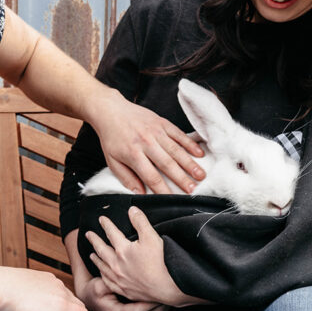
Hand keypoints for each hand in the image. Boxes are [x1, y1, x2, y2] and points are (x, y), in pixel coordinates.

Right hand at [0, 266, 93, 310]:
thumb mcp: (9, 290)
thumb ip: (14, 296)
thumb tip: (5, 305)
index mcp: (44, 279)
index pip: (61, 292)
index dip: (66, 303)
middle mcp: (55, 284)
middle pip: (73, 298)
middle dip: (78, 310)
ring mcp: (60, 294)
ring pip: (79, 306)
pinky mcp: (62, 306)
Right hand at [64, 229, 167, 310]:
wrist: (90, 300)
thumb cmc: (95, 291)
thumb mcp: (99, 285)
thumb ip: (111, 281)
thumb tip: (124, 275)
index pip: (141, 308)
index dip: (153, 298)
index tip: (163, 286)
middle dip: (164, 302)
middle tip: (174, 288)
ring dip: (165, 304)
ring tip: (173, 290)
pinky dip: (160, 306)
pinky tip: (166, 295)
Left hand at [86, 206, 204, 306]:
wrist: (168, 287)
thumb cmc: (161, 262)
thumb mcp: (152, 237)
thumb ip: (140, 222)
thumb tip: (132, 210)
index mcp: (123, 250)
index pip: (111, 233)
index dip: (106, 224)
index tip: (101, 219)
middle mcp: (117, 265)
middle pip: (102, 250)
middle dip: (94, 240)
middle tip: (88, 234)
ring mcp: (120, 279)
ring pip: (103, 267)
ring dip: (96, 259)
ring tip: (91, 254)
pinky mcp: (124, 290)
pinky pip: (108, 282)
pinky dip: (103, 276)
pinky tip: (103, 274)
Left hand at [87, 89, 204, 193]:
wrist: (110, 111)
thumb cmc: (112, 138)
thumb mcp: (112, 161)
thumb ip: (126, 178)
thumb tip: (140, 194)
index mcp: (133, 154)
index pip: (151, 176)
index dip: (163, 189)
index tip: (172, 200)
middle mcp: (146, 142)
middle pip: (167, 164)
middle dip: (182, 178)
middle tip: (194, 190)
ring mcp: (156, 131)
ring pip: (176, 150)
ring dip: (190, 163)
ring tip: (201, 175)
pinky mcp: (162, 123)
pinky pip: (179, 134)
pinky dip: (190, 144)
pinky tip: (200, 154)